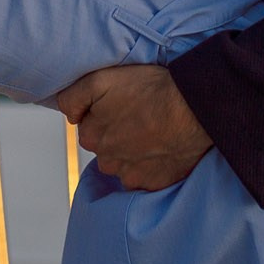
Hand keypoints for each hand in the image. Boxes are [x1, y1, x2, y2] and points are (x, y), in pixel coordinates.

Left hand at [55, 65, 211, 190]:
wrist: (194, 108)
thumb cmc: (152, 90)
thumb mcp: (102, 79)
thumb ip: (73, 97)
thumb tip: (69, 116)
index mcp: (91, 135)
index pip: (88, 127)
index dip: (104, 114)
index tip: (121, 106)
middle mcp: (107, 160)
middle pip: (106, 147)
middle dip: (117, 134)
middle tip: (139, 116)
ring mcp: (130, 175)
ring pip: (124, 163)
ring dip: (133, 151)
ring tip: (153, 132)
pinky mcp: (153, 184)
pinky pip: (144, 177)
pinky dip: (150, 165)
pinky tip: (161, 148)